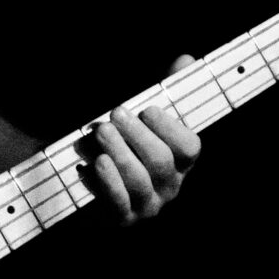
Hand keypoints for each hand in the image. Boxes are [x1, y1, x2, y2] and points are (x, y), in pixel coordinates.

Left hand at [85, 55, 202, 225]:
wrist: (88, 176)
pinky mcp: (122, 218)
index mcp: (179, 160)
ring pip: (138, 180)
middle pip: (161, 161)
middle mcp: (169, 185)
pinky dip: (106, 182)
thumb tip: (184, 60)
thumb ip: (164, 89)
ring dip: (118, 153)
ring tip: (100, 132)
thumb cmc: (123, 142)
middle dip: (136, 135)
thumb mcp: (143, 116)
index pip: (189, 148)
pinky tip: (92, 164)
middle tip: (115, 113)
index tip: (147, 109)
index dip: (170, 127)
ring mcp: (147, 205)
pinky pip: (117, 204)